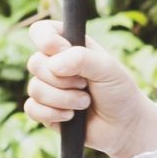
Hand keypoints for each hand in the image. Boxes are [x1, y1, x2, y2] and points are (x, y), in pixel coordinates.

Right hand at [25, 16, 156, 157]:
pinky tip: (71, 117)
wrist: (124, 126)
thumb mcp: (107, 68)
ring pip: (35, 89)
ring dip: (64, 99)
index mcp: (68, 45)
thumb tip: (53, 65)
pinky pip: (32, 109)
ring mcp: (48, 88)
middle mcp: (54, 65)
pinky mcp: (44, 111)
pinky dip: (53, 114)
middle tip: (85, 85)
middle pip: (35, 63)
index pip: (41, 31)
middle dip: (62, 79)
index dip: (47, 41)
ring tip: (85, 103)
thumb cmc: (119, 91)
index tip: (65, 51)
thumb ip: (82, 58)